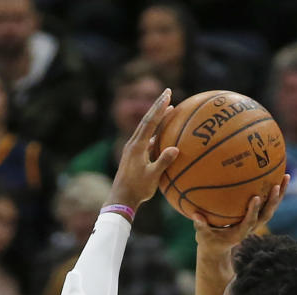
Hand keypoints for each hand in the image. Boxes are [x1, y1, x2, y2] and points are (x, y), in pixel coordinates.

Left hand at [109, 88, 178, 211]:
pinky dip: (154, 133)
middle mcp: (133, 143)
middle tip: (167, 92)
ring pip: (145, 128)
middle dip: (158, 105)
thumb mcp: (152, 177)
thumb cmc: (137, 189)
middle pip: (146, 120)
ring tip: (167, 110)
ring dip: (156, 118)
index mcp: (137, 146)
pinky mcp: (133, 156)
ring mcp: (132, 149)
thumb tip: (175, 149)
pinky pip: (145, 139)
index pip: (150, 121)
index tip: (168, 94)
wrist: (120, 199)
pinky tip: (160, 134)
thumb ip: (163, 162)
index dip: (160, 107)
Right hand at [194, 179, 286, 251]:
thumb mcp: (203, 236)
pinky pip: (267, 201)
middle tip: (277, 186)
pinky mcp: (256, 215)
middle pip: (266, 214)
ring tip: (287, 176)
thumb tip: (195, 215)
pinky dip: (273, 190)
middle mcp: (251, 226)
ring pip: (271, 208)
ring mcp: (255, 220)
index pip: (250, 222)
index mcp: (240, 233)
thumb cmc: (209, 240)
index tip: (256, 198)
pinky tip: (277, 172)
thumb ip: (201, 226)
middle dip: (273, 201)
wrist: (218, 246)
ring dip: (280, 193)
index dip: (253, 211)